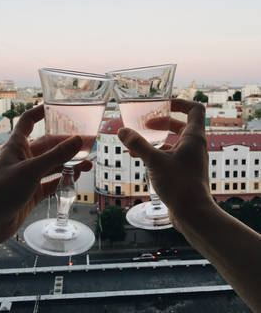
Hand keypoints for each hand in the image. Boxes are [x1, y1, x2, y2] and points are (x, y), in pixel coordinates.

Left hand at [0, 105, 91, 276]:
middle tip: (89, 142)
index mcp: (17, 145)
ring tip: (88, 163)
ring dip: (70, 162)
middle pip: (49, 144)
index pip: (29, 121)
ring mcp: (29, 175)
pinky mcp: (33, 191)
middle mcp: (24, 157)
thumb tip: (79, 139)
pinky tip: (77, 176)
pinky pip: (52, 181)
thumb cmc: (2, 191)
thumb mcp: (32, 170)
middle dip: (68, 143)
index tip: (58, 107)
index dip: (41, 111)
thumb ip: (56, 156)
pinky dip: (64, 178)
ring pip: (53, 163)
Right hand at [118, 99, 212, 226]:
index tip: (163, 104)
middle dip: (162, 122)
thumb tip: (122, 131)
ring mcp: (191, 160)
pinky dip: (157, 154)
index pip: (195, 109)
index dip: (180, 103)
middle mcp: (195, 146)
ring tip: (136, 143)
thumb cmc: (179, 185)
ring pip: (174, 143)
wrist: (193, 214)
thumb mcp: (154, 161)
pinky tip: (141, 160)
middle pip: (181, 125)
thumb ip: (138, 144)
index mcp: (193, 138)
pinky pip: (171, 157)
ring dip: (156, 140)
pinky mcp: (185, 173)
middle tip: (145, 124)